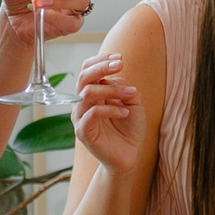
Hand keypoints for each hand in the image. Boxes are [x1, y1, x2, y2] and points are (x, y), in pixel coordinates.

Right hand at [69, 52, 147, 175]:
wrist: (129, 156)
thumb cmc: (129, 129)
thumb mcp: (133, 102)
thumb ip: (123, 87)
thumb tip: (113, 77)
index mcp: (92, 94)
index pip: (87, 70)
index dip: (100, 60)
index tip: (119, 58)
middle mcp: (83, 103)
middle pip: (84, 77)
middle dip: (102, 67)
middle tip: (120, 64)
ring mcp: (81, 117)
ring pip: (88, 93)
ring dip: (112, 90)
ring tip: (130, 95)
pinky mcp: (83, 132)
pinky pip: (92, 113)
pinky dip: (111, 109)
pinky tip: (125, 112)